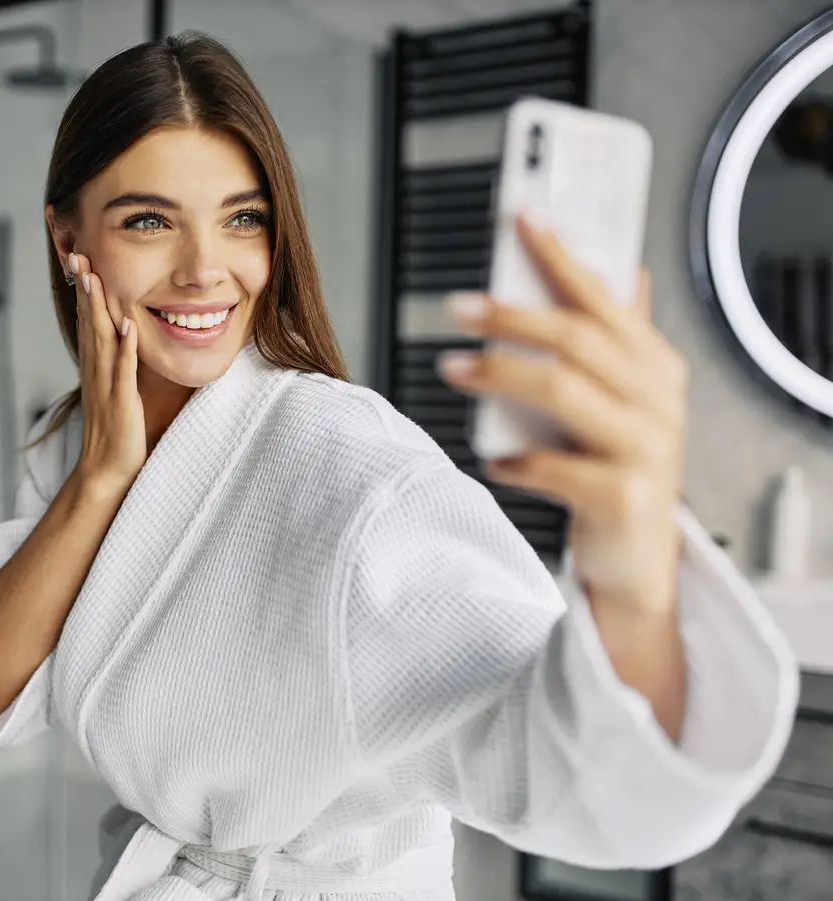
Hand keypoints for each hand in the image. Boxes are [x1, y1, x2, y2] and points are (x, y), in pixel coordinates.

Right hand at [68, 251, 146, 494]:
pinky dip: (126, 349)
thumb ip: (117, 366)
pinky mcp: (122, 403)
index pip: (87, 323)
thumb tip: (125, 339)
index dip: (83, 292)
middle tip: (77, 255)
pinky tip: (128, 326)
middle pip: (88, 323)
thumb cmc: (116, 435)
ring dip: (98, 309)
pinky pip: (124, 372)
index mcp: (95, 369)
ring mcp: (107, 387)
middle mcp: (96, 373)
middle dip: (85, 289)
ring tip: (96, 278)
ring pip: (101, 341)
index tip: (80, 261)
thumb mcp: (115, 392)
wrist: (107, 472)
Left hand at [438, 216, 687, 614]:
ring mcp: (645, 448)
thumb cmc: (619, 473)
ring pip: (564, 391)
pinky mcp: (624, 496)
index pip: (603, 297)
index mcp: (655, 367)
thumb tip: (622, 272)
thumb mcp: (625, 401)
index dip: (561, 255)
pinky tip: (493, 458)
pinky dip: (516, 459)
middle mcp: (657, 401)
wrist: (638, 563)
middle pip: (577, 338)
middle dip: (512, 313)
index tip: (522, 219)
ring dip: (500, 374)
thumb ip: (617, 341)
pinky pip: (555, 467)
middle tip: (457, 305)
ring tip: (453, 367)